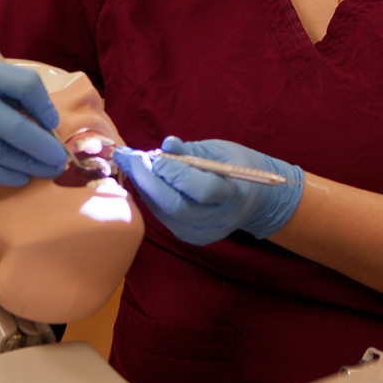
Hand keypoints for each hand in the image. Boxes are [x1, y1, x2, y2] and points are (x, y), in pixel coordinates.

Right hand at [0, 56, 67, 185]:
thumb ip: (10, 94)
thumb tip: (46, 123)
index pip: (25, 85)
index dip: (45, 105)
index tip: (54, 122)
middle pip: (13, 128)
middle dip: (42, 148)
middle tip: (60, 160)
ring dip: (26, 166)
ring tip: (46, 171)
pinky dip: (2, 175)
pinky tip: (19, 177)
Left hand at [113, 137, 303, 245]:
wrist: (252, 199)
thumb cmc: (236, 167)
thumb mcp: (220, 152)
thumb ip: (192, 150)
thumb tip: (166, 145)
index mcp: (233, 195)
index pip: (200, 188)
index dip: (174, 172)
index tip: (151, 154)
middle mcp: (217, 220)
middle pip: (175, 206)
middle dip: (148, 180)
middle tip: (130, 158)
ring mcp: (202, 233)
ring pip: (163, 213)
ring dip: (144, 187)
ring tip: (132, 164)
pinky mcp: (189, 237)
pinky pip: (163, 217)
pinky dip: (151, 197)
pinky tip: (145, 180)